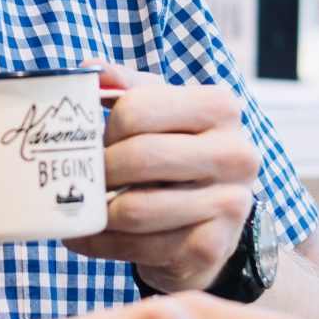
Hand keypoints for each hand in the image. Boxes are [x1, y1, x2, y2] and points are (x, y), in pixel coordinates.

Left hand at [62, 62, 259, 294]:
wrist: (213, 223)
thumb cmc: (177, 157)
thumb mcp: (161, 112)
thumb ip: (126, 87)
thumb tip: (88, 71)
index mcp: (220, 107)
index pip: (137, 108)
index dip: (104, 128)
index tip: (99, 142)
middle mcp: (235, 153)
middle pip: (138, 157)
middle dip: (98, 172)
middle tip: (83, 178)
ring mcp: (229, 204)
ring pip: (135, 209)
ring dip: (96, 212)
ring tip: (83, 206)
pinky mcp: (212, 247)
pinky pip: (138, 247)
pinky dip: (101, 242)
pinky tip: (89, 234)